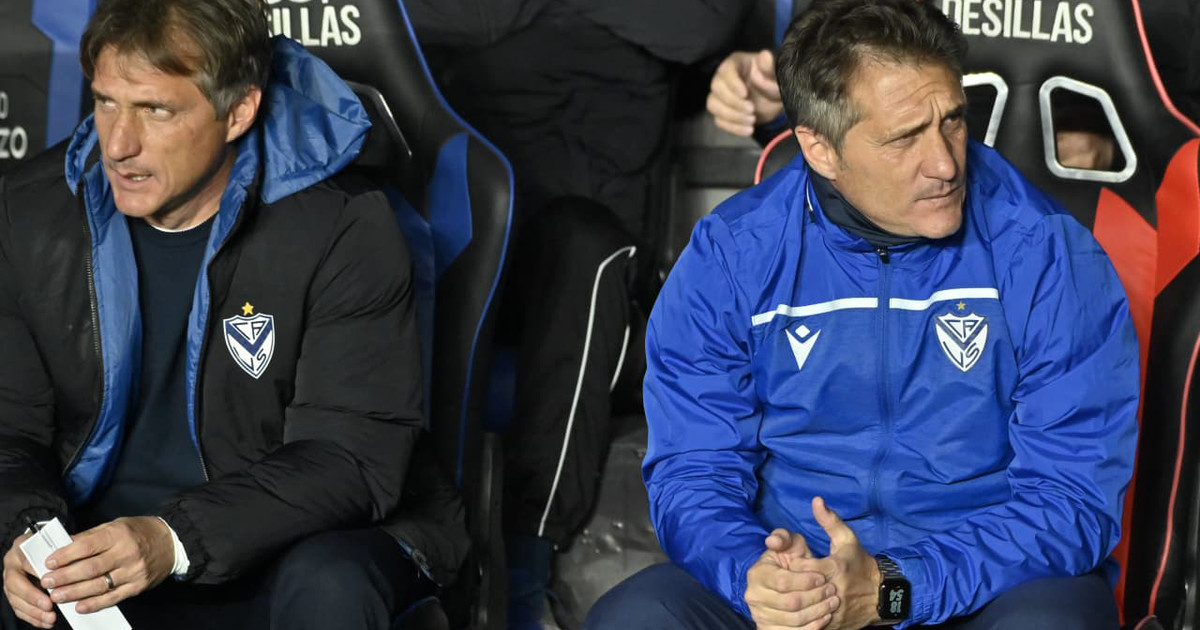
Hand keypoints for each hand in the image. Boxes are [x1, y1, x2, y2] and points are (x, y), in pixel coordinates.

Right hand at [4, 532, 55, 628]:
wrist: (39, 548)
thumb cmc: (52, 546)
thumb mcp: (56, 542)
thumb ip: (61, 551)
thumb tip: (75, 564)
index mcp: (21, 547)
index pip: (25, 559)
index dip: (35, 571)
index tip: (48, 581)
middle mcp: (12, 564)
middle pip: (15, 583)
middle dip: (32, 596)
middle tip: (48, 605)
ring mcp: (10, 580)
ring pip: (16, 599)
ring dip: (34, 612)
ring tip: (50, 618)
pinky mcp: (13, 594)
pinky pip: (19, 609)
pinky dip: (33, 618)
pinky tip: (46, 623)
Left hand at [41, 516, 173, 613]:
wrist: (172, 542)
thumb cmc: (139, 531)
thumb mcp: (115, 525)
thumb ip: (90, 537)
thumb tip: (63, 547)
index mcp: (118, 534)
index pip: (88, 546)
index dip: (66, 555)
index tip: (48, 563)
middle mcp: (126, 553)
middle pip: (90, 568)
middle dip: (65, 576)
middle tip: (47, 582)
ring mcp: (133, 571)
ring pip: (99, 585)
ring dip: (75, 592)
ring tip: (56, 596)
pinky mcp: (138, 586)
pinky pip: (113, 597)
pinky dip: (95, 604)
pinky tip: (79, 607)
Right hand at [707, 50, 784, 136]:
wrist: (775, 102)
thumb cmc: (774, 82)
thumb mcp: (776, 75)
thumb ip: (770, 67)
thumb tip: (765, 56)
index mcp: (736, 63)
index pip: (725, 70)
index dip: (732, 83)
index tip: (745, 94)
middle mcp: (724, 78)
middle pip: (716, 88)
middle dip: (732, 102)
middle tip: (752, 110)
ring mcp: (720, 96)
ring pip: (713, 105)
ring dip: (731, 116)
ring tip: (751, 121)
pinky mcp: (722, 113)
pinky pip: (719, 120)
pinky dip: (733, 127)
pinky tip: (748, 129)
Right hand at [745, 528, 838, 628]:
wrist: (789, 585)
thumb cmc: (793, 562)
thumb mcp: (790, 544)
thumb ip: (784, 537)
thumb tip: (773, 541)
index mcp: (756, 574)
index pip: (783, 582)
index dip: (805, 581)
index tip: (822, 577)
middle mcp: (753, 596)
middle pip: (790, 603)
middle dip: (815, 597)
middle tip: (832, 591)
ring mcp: (760, 615)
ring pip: (794, 619)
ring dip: (817, 612)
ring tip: (832, 603)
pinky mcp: (768, 629)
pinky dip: (813, 626)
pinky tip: (825, 617)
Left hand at [792, 498, 881, 629]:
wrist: (883, 594)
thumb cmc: (860, 563)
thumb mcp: (847, 539)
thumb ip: (830, 520)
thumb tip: (816, 500)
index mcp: (835, 568)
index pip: (803, 568)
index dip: (792, 565)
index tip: (788, 562)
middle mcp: (835, 590)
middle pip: (801, 589)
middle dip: (790, 584)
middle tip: (782, 581)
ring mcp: (835, 610)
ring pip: (805, 610)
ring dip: (794, 603)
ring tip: (785, 596)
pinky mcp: (835, 624)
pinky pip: (812, 624)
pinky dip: (802, 619)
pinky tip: (795, 612)